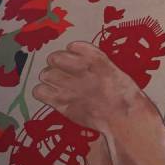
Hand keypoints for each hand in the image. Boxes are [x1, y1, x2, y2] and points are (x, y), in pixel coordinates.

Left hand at [32, 41, 146, 133]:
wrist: (123, 118)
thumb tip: (81, 61)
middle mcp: (79, 70)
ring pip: (44, 74)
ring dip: (49, 78)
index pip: (72, 47)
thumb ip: (97, 64)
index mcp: (95, 59)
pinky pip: (39, 92)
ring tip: (57, 84)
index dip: (71, 53)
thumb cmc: (125, 97)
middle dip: (57, 65)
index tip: (75, 57)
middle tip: (64, 72)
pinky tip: (52, 95)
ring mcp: (69, 87)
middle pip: (54, 58)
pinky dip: (43, 92)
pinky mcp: (62, 103)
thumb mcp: (114, 71)